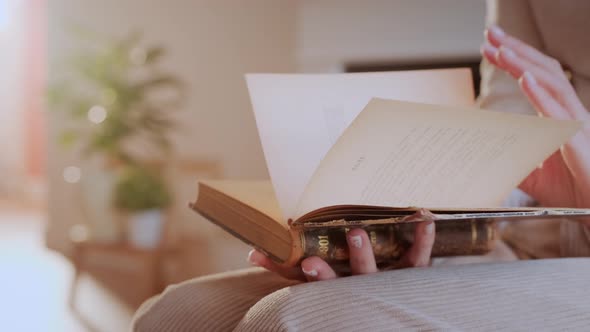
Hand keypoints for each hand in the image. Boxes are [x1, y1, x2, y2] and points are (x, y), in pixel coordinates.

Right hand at [247, 221, 434, 281]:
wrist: (383, 310)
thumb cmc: (342, 287)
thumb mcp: (311, 282)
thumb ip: (281, 266)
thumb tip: (253, 252)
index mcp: (341, 288)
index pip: (327, 285)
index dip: (320, 276)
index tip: (308, 264)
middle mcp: (366, 286)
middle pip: (357, 276)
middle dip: (349, 261)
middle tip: (344, 241)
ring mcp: (390, 281)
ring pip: (386, 269)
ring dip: (374, 251)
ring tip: (364, 231)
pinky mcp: (413, 273)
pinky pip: (421, 257)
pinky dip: (423, 238)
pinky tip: (423, 217)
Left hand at [481, 25, 589, 209]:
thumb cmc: (570, 190)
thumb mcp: (530, 172)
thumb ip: (508, 158)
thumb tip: (477, 155)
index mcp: (558, 116)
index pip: (535, 78)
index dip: (514, 60)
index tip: (490, 47)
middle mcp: (570, 113)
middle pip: (543, 72)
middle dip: (515, 50)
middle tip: (490, 34)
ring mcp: (577, 124)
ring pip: (551, 84)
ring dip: (524, 64)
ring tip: (501, 49)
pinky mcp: (580, 141)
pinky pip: (559, 112)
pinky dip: (541, 93)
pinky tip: (525, 78)